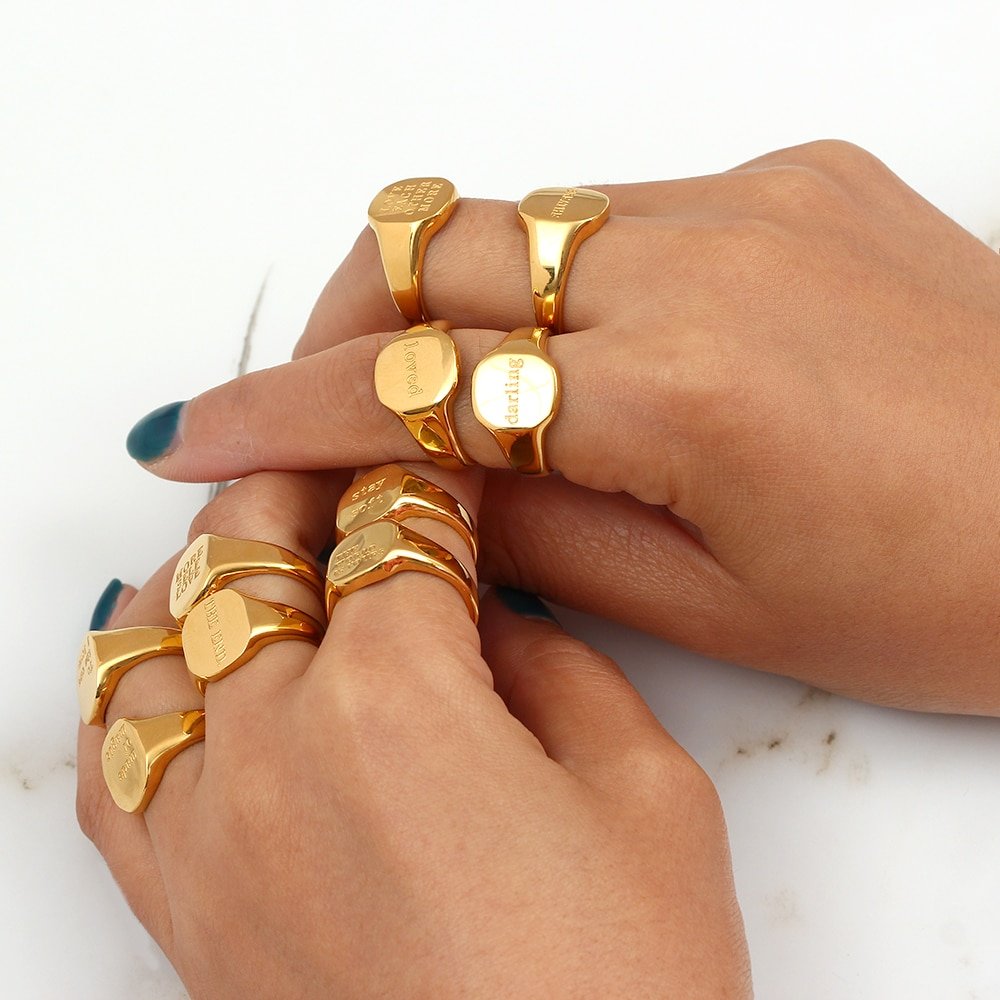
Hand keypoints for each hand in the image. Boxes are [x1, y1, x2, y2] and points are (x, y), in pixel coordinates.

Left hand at [78, 468, 748, 998]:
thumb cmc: (620, 999)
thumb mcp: (649, 794)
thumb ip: (562, 665)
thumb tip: (495, 613)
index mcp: (397, 699)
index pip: (391, 526)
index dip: (428, 483)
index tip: (448, 471)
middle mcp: (274, 747)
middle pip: (252, 544)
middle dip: (307, 484)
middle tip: (354, 471)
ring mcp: (207, 827)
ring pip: (157, 628)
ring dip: (212, 564)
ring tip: (268, 544)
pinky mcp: (182, 904)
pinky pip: (110, 756)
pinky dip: (132, 680)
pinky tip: (173, 650)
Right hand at [122, 140, 999, 714]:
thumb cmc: (954, 591)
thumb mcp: (716, 611)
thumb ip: (543, 536)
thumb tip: (427, 487)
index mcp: (683, 392)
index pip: (412, 386)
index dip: (281, 414)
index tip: (201, 431)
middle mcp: (707, 256)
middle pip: (433, 248)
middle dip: (349, 327)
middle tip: (338, 409)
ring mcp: (754, 196)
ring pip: (518, 218)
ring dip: (455, 299)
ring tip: (471, 394)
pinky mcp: (795, 174)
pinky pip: (616, 208)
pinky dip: (560, 277)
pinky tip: (595, 351)